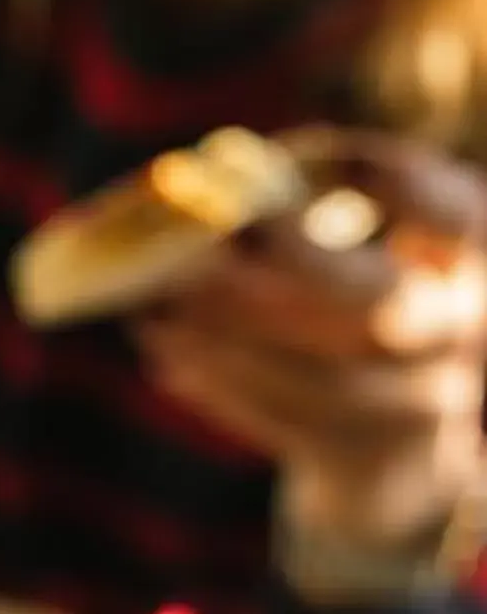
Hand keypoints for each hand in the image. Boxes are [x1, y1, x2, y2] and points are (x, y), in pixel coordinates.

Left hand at [137, 127, 486, 555]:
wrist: (394, 456)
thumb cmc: (363, 317)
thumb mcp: (367, 254)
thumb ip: (312, 211)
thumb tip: (213, 188)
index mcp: (472, 263)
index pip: (458, 217)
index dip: (399, 186)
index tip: (330, 156)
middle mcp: (458, 333)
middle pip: (377, 301)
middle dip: (298, 261)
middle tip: (222, 230)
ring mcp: (415, 404)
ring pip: (316, 373)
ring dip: (228, 332)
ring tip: (158, 297)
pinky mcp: (357, 456)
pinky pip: (280, 418)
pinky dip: (216, 378)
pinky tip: (163, 343)